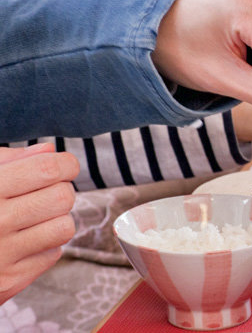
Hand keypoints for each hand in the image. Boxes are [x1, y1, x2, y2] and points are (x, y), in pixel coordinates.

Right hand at [0, 144, 78, 301]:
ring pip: (64, 227)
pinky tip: (21, 242)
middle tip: (44, 194)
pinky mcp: (9, 280)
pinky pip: (53, 254)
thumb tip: (48, 151)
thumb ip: (8, 160)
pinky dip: (44, 246)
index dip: (65, 164)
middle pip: (62, 197)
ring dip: (56, 220)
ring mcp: (1, 254)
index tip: (63, 166)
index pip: (47, 169)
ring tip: (34, 218)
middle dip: (60, 191)